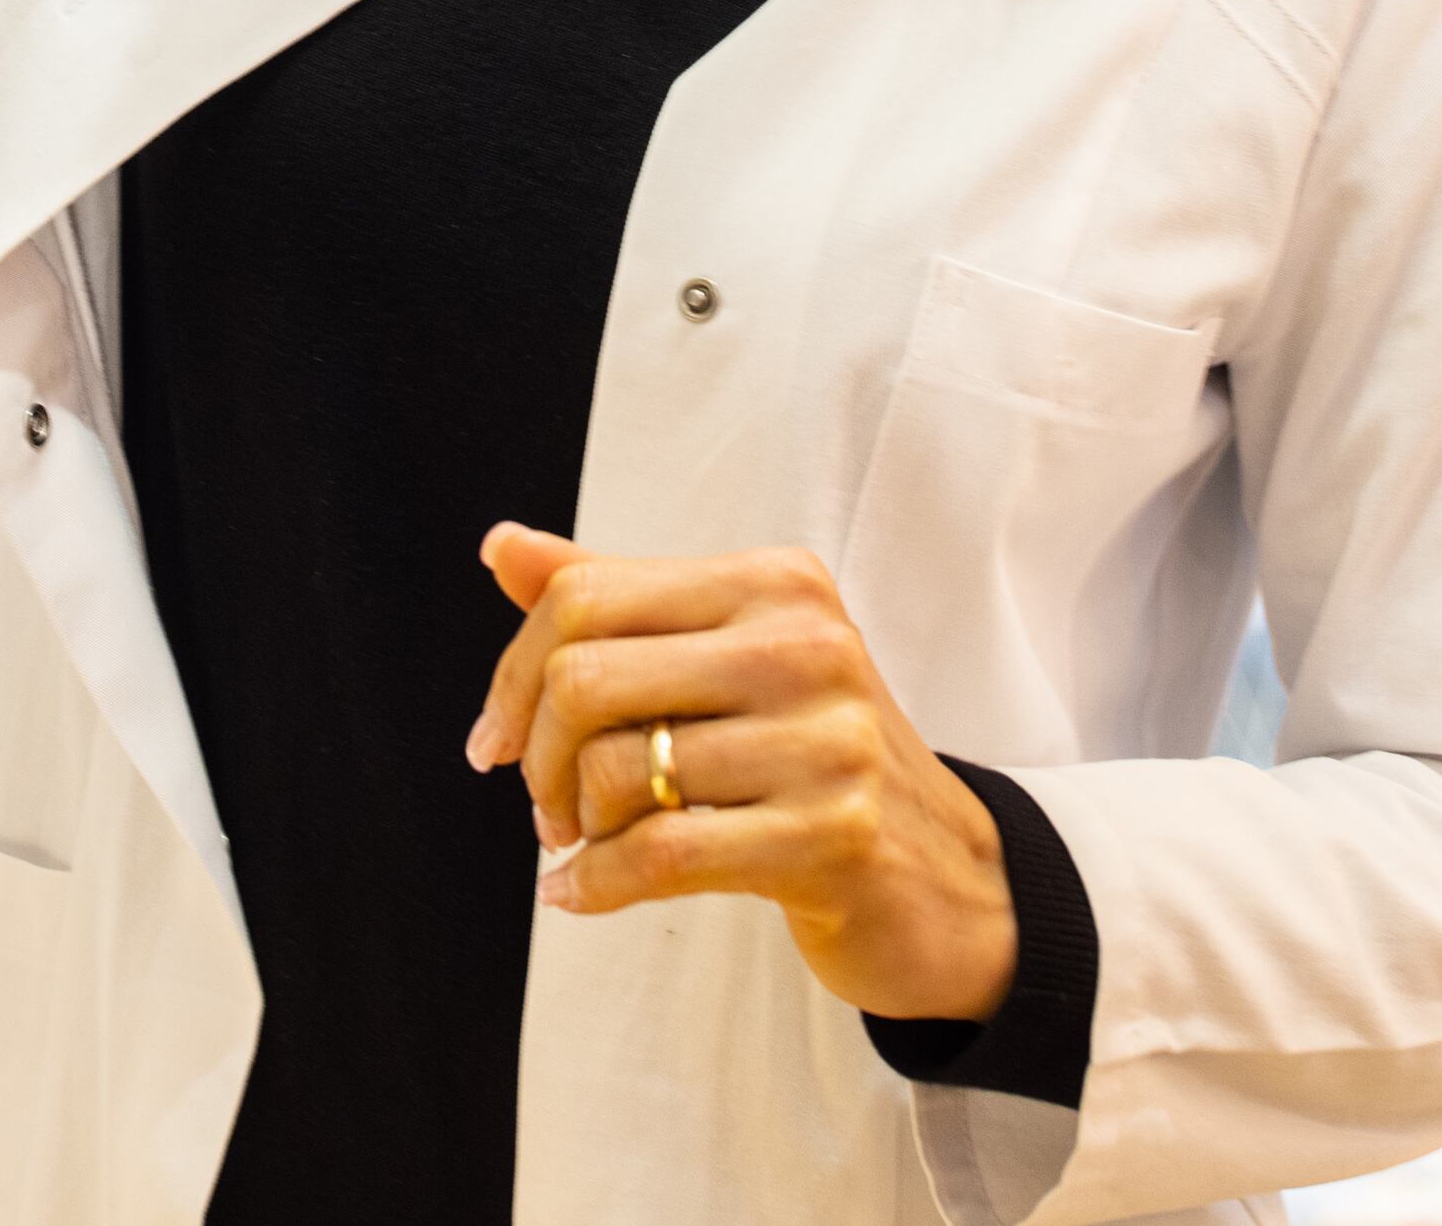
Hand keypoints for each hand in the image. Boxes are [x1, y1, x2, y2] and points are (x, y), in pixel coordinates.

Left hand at [466, 523, 1017, 1023]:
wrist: (946, 877)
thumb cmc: (810, 759)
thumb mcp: (724, 659)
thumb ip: (617, 600)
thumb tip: (501, 546)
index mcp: (775, 582)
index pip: (585, 596)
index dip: (513, 676)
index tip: (494, 741)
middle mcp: (806, 644)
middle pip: (585, 679)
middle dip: (537, 758)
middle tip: (549, 808)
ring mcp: (827, 740)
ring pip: (617, 772)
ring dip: (575, 827)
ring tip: (590, 844)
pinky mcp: (832, 835)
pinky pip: (658, 855)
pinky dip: (594, 884)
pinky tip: (576, 894)